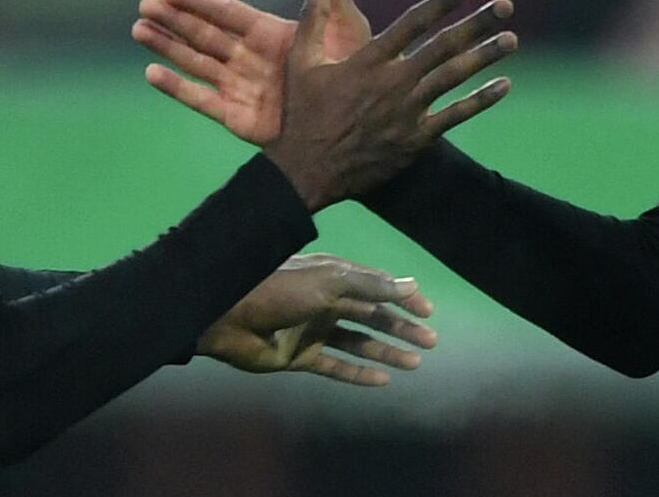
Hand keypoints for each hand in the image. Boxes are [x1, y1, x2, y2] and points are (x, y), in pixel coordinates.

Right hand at [133, 0, 370, 144]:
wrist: (358, 124)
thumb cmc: (356, 73)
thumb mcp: (345, 27)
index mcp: (271, 34)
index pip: (227, 13)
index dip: (199, 1)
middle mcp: (251, 58)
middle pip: (204, 34)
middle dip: (174, 20)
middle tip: (144, 4)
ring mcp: (242, 87)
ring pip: (196, 62)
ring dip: (167, 46)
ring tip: (139, 30)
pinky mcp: (238, 117)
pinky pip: (202, 100)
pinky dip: (177, 88)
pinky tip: (152, 73)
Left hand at [196, 253, 437, 386]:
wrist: (227, 315)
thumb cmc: (279, 290)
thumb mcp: (330, 281)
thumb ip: (371, 285)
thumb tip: (411, 284)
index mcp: (332, 276)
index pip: (376, 287)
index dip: (403, 297)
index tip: (428, 311)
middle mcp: (325, 301)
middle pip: (372, 316)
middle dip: (402, 328)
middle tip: (431, 342)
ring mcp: (312, 330)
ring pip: (358, 342)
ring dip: (386, 352)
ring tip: (415, 363)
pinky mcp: (299, 357)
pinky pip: (336, 367)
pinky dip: (359, 374)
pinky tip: (382, 381)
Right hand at [265, 0, 516, 210]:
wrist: (307, 172)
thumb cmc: (304, 113)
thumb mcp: (301, 61)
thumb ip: (313, 16)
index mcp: (368, 61)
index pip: (412, 23)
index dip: (442, 3)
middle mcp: (392, 83)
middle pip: (443, 46)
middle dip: (477, 24)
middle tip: (506, 6)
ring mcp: (407, 112)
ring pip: (454, 77)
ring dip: (485, 56)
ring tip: (511, 39)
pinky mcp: (416, 139)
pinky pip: (455, 116)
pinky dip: (481, 100)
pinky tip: (504, 85)